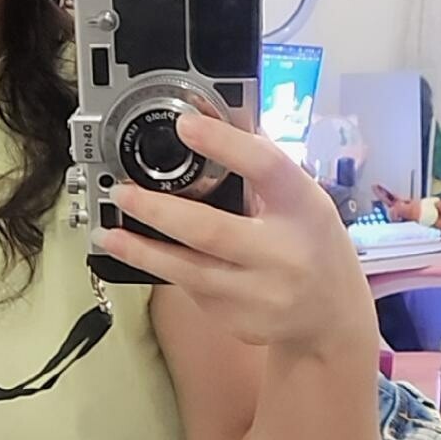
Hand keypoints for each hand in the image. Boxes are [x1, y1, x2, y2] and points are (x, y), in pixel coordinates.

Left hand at [100, 110, 373, 352]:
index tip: (185, 124)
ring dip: (143, 252)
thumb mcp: (303, 200)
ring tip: (109, 234)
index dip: (224, 143)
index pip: (265, 167)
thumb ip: (261, 169)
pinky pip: (193, 291)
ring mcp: (261, 293)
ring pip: (189, 271)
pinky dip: (169, 272)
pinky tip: (150, 257)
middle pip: (211, 230)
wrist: (331, 318)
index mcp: (303, 207)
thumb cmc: (312, 244)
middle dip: (158, 211)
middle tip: (123, 193)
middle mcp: (285, 252)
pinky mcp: (239, 320)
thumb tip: (213, 118)